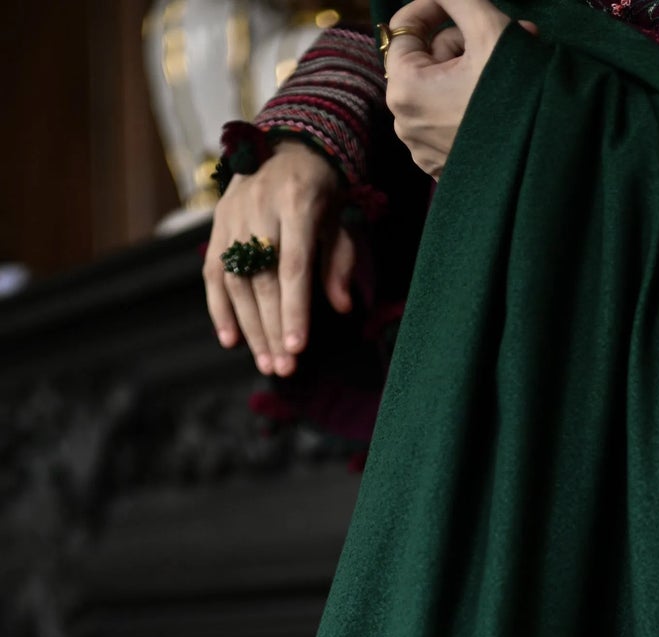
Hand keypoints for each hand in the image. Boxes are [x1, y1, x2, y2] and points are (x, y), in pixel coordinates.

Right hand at [204, 140, 356, 376]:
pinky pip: (214, 271)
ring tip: (266, 363)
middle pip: (263, 280)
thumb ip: (341, 261)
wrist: (290, 143)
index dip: (294, 310)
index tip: (297, 347)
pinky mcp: (219, 222)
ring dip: (250, 327)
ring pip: (237, 281)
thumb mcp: (343, 218)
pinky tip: (230, 340)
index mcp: (297, 204)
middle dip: (273, 328)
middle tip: (283, 368)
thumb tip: (342, 307)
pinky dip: (219, 308)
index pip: (293, 266)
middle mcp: (260, 209)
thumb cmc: (325, 189)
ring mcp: (234, 215)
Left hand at [384, 0, 533, 178]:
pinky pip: (448, 119)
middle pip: (428, 59)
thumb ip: (458, 0)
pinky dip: (470, 101)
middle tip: (509, 32)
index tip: (461, 3)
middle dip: (466, 41)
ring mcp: (423, 148)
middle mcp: (405, 122)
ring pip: (441, 88)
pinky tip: (503, 96)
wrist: (542, 163)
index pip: (404, 27)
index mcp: (404, 88)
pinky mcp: (442, 165)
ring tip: (514, 66)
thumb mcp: (488, 30)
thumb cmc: (514, 99)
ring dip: (474, 68)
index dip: (433, 7)